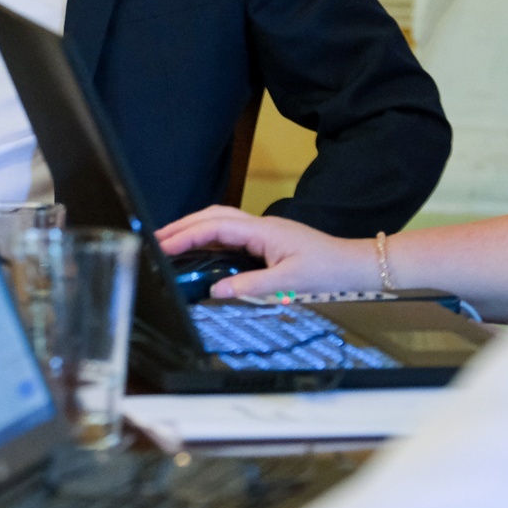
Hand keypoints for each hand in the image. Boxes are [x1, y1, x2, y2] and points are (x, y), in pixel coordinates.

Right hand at [155, 206, 378, 298]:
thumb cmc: (327, 269)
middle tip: (155, 238)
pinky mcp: (265, 241)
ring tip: (169, 241)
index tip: (162, 244)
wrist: (353, 264)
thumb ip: (251, 285)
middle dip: (182, 226)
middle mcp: (258, 226)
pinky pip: (229, 235)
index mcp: (262, 230)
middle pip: (212, 217)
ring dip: (193, 229)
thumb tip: (216, 291)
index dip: (187, 234)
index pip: (216, 227)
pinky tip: (197, 250)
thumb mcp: (289, 282)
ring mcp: (261, 232)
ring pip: (219, 222)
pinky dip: (208, 238)